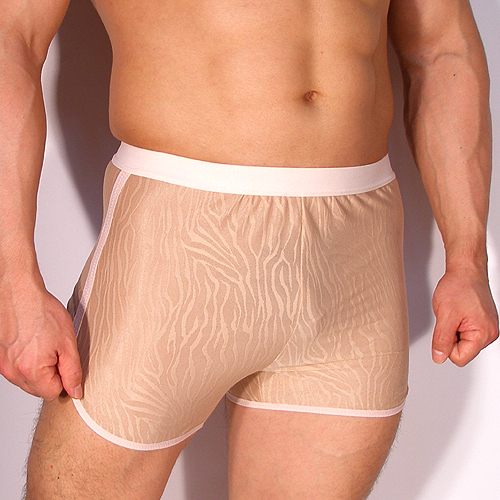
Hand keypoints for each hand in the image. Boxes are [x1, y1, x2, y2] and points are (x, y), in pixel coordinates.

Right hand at [0, 276, 81, 399]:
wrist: (19, 293)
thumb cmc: (42, 312)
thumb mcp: (68, 343)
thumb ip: (73, 371)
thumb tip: (75, 391)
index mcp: (31, 371)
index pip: (53, 394)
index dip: (65, 380)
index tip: (68, 363)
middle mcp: (13, 372)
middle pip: (39, 390)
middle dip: (52, 375)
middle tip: (58, 351)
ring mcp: (4, 366)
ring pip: (28, 380)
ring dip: (40, 369)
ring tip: (45, 344)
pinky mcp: (1, 358)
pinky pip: (18, 369)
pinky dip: (28, 361)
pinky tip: (34, 343)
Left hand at [431, 267, 498, 366]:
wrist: (466, 270)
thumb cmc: (459, 286)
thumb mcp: (445, 316)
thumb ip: (442, 340)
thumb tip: (439, 358)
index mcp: (483, 334)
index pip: (460, 358)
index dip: (446, 346)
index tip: (444, 330)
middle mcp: (489, 333)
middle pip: (462, 351)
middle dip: (450, 337)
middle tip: (449, 319)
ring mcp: (486, 327)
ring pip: (461, 341)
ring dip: (453, 329)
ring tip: (454, 314)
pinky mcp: (481, 322)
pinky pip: (464, 332)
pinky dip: (456, 324)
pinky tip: (457, 313)